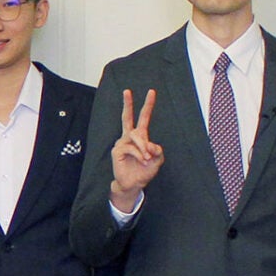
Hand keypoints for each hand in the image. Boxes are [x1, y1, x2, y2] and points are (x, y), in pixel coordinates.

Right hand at [109, 88, 163, 210]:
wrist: (134, 184)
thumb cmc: (144, 171)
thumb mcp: (157, 159)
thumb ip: (157, 150)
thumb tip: (149, 144)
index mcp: (140, 136)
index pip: (143, 118)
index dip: (148, 105)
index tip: (151, 92)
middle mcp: (129, 137)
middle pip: (127, 117)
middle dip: (128, 104)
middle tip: (127, 91)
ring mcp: (122, 142)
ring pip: (136, 136)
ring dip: (144, 147)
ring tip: (147, 159)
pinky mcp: (117, 150)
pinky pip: (131, 148)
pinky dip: (139, 155)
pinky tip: (141, 161)